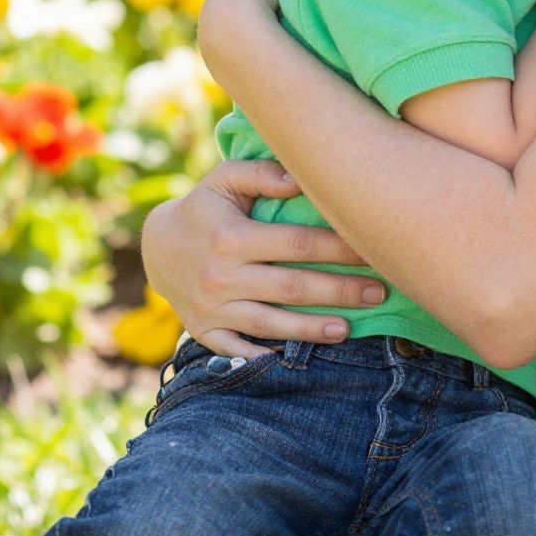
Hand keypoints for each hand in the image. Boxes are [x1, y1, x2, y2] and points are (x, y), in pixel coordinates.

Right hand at [140, 159, 386, 358]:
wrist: (157, 249)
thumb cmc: (205, 209)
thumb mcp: (224, 180)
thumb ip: (261, 174)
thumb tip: (301, 176)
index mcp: (230, 237)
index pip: (297, 244)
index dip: (338, 248)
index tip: (372, 249)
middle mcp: (220, 276)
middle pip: (292, 287)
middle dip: (340, 291)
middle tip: (378, 292)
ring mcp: (212, 308)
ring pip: (272, 323)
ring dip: (312, 329)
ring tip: (348, 329)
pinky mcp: (205, 332)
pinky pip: (240, 351)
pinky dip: (267, 359)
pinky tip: (298, 362)